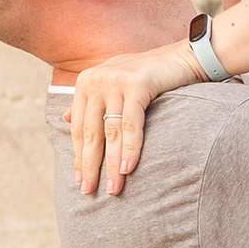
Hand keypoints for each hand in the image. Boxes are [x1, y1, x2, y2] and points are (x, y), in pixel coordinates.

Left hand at [70, 44, 195, 197]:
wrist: (183, 56)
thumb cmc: (149, 73)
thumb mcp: (113, 82)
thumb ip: (90, 99)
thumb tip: (65, 118)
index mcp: (86, 81)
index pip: (79, 126)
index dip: (79, 155)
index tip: (80, 179)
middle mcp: (96, 80)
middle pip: (91, 131)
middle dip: (90, 165)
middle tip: (88, 191)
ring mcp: (115, 81)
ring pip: (111, 132)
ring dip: (111, 163)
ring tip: (113, 187)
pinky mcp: (136, 84)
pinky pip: (131, 124)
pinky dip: (130, 148)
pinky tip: (128, 168)